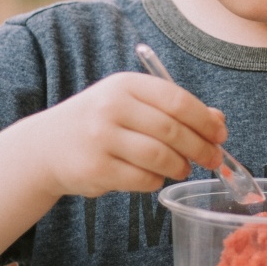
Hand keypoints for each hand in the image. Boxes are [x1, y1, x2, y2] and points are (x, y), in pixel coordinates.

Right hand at [33, 72, 227, 199]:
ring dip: (179, 166)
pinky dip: (156, 181)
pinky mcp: (96, 169)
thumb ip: (173, 109)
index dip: (205, 120)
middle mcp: (111, 107)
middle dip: (200, 147)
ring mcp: (101, 138)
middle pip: (172, 129)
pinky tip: (155, 176)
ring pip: (160, 156)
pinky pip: (142, 179)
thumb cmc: (99, 123)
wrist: (46, 146)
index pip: (177, 100)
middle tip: (213, 158)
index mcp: (125, 85)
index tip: (220, 134)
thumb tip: (218, 122)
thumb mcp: (132, 104)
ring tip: (182, 168)